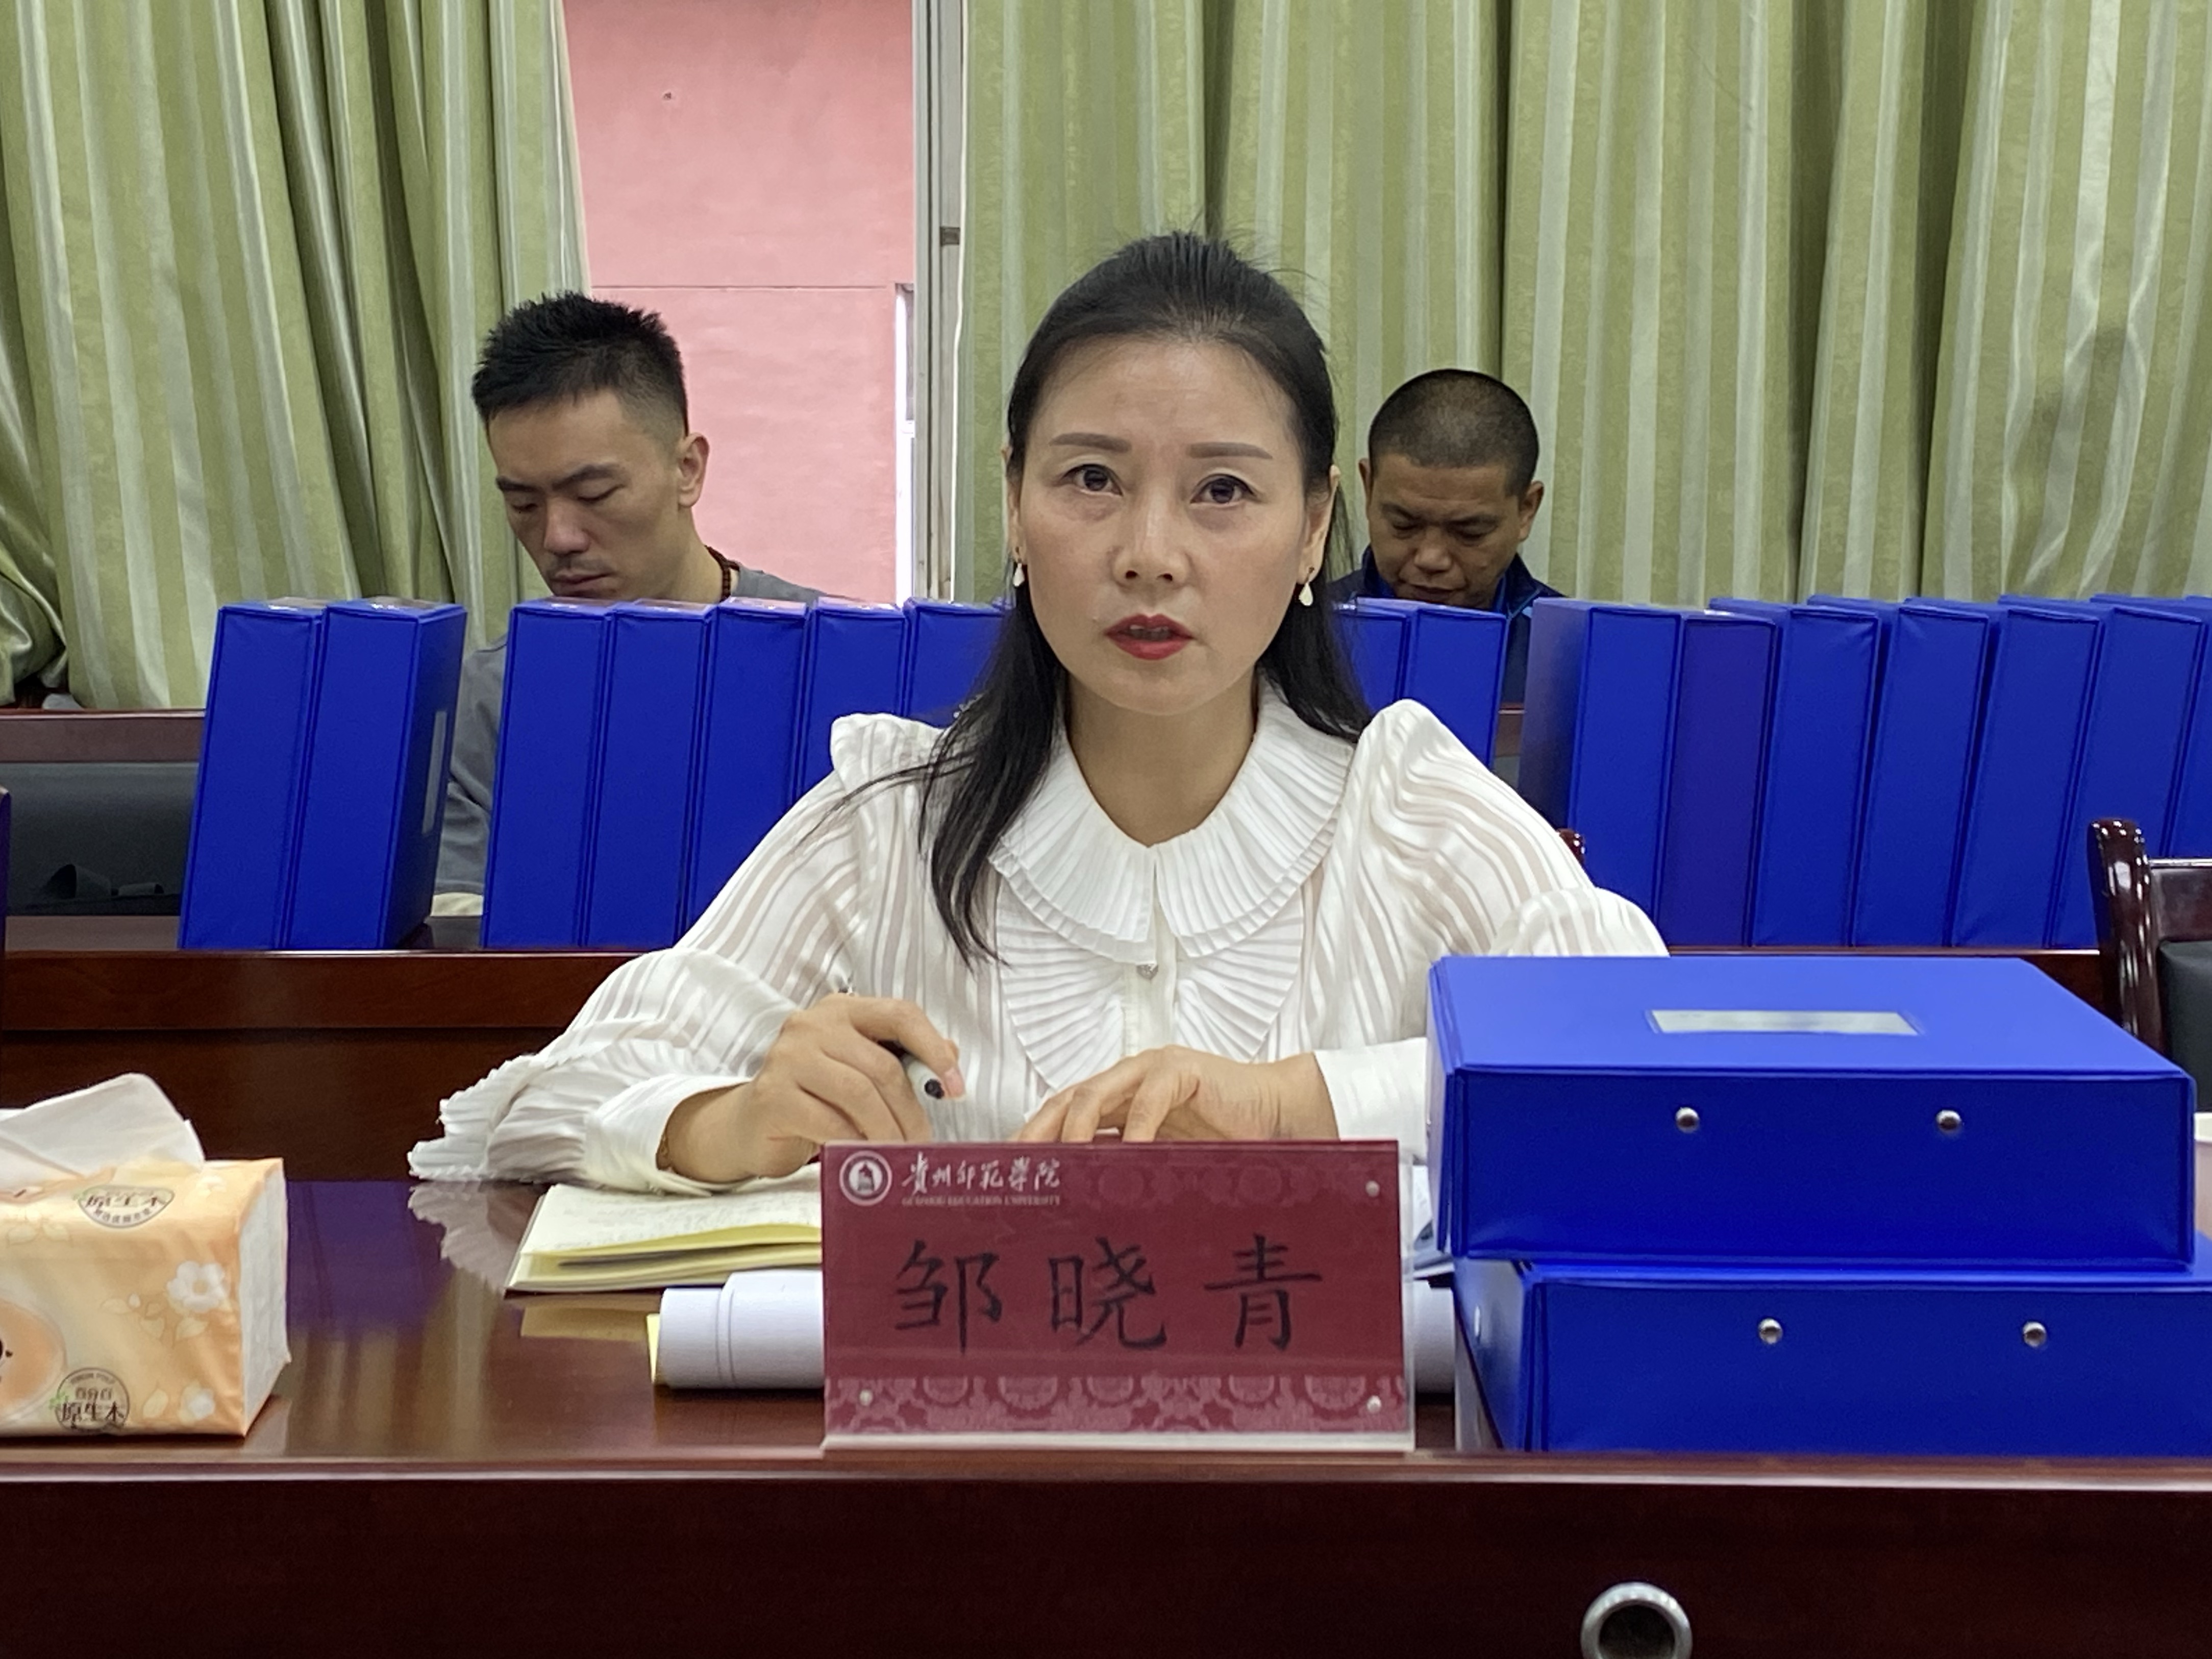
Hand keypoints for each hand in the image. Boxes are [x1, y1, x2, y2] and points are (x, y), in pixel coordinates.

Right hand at [661, 996, 963, 1181]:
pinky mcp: (773, 1095)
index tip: (957, 1087)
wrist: (750, 1125)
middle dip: (911, 1110)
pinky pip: (828, 1121)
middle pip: (881, 1065)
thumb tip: (951, 1056)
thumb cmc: (815, 1096)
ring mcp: (788, 1058)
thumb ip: (899, 1058)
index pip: (900, 1014)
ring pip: (858, 1094)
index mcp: (842, 1010)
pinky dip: (854, 1143)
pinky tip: (864, 1158)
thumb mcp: (859, 1070)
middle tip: (923, 1143)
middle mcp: (812, 1025)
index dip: (934, 1049)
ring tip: (899, 1156)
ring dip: (887, 1132)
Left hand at [1014, 1048, 1336, 1144]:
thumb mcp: (1163, 1162)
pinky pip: (1150, 1097)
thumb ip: (1127, 1172)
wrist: (1277, 1115)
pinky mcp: (1182, 1069)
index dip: (1032, 1142)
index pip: (1061, 1117)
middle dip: (1036, 1134)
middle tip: (1017, 1169)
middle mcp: (1125, 1082)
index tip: (1007, 1175)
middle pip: (1064, 1102)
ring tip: (1066, 1164)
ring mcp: (1150, 1071)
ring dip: (1075, 1130)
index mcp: (1117, 1102)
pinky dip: (1137, 1127)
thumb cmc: (1222, 1142)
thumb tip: (1081, 1213)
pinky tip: (1130, 1154)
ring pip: (1094, 1094)